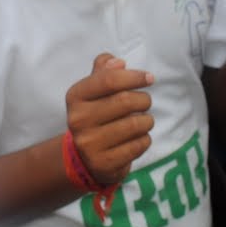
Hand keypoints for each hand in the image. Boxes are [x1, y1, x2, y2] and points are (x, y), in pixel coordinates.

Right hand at [65, 54, 154, 186]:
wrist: (84, 159)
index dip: (134, 76)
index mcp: (75, 97)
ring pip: (136, 124)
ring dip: (147, 121)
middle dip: (144, 100)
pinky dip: (144, 139)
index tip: (149, 78)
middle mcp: (78, 120)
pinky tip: (137, 138)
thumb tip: (118, 63)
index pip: (109, 80)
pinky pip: (139, 145)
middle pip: (126, 101)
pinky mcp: (104, 163)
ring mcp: (90, 144)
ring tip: (142, 122)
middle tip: (144, 103)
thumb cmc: (95, 116)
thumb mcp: (93, 92)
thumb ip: (104, 72)